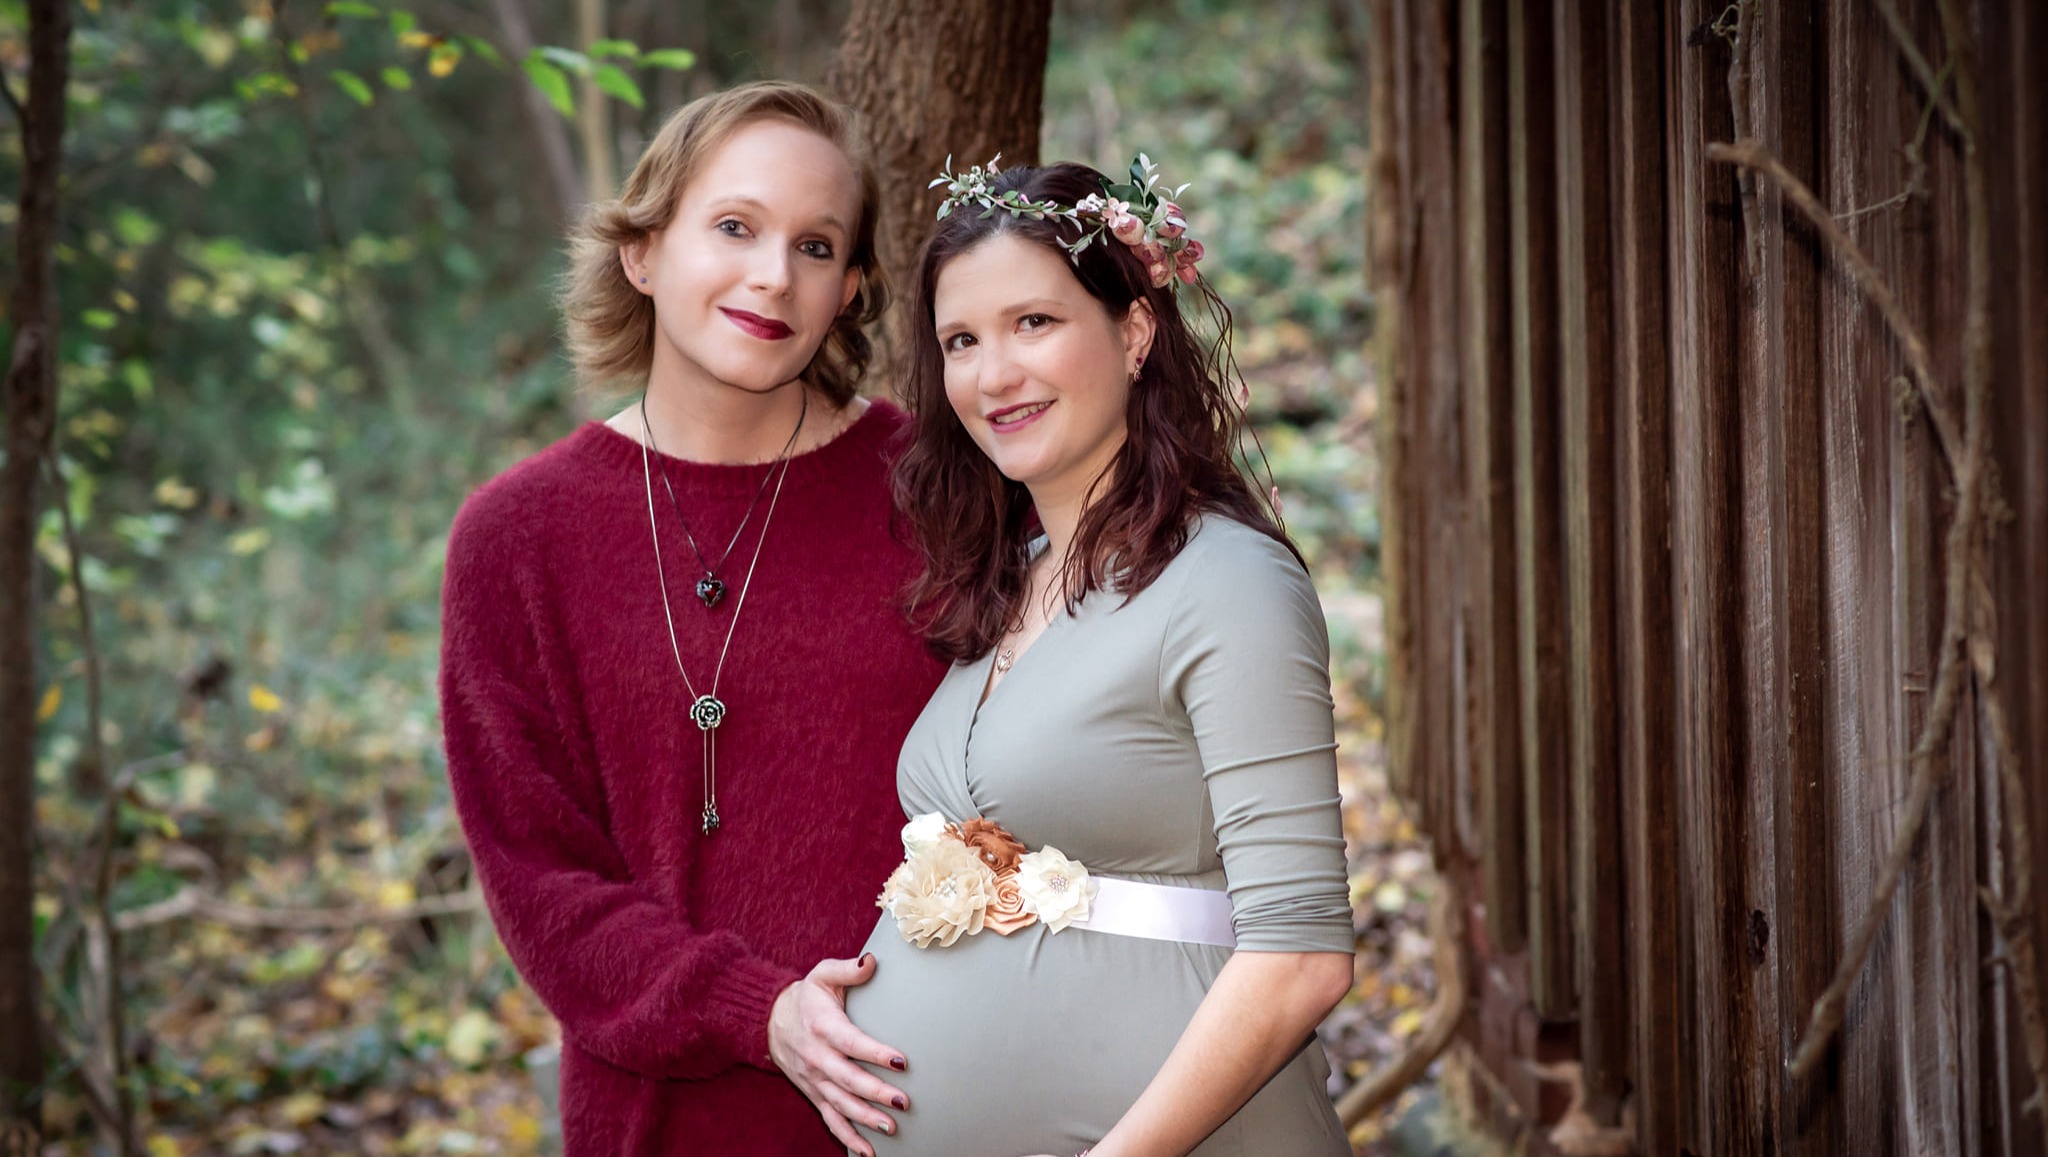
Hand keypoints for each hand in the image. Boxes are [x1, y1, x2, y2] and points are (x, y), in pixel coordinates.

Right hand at [769, 954, 907, 1156]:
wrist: (768, 1020)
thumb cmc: (805, 997)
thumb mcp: (822, 975)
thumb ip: (847, 969)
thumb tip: (871, 961)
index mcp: (823, 1027)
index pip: (852, 1043)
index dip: (875, 1053)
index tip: (900, 1061)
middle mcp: (817, 1057)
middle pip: (848, 1079)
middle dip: (876, 1092)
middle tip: (902, 1102)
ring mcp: (814, 1079)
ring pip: (840, 1104)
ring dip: (865, 1118)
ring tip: (891, 1127)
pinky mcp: (813, 1093)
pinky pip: (830, 1119)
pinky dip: (847, 1137)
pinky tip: (867, 1151)